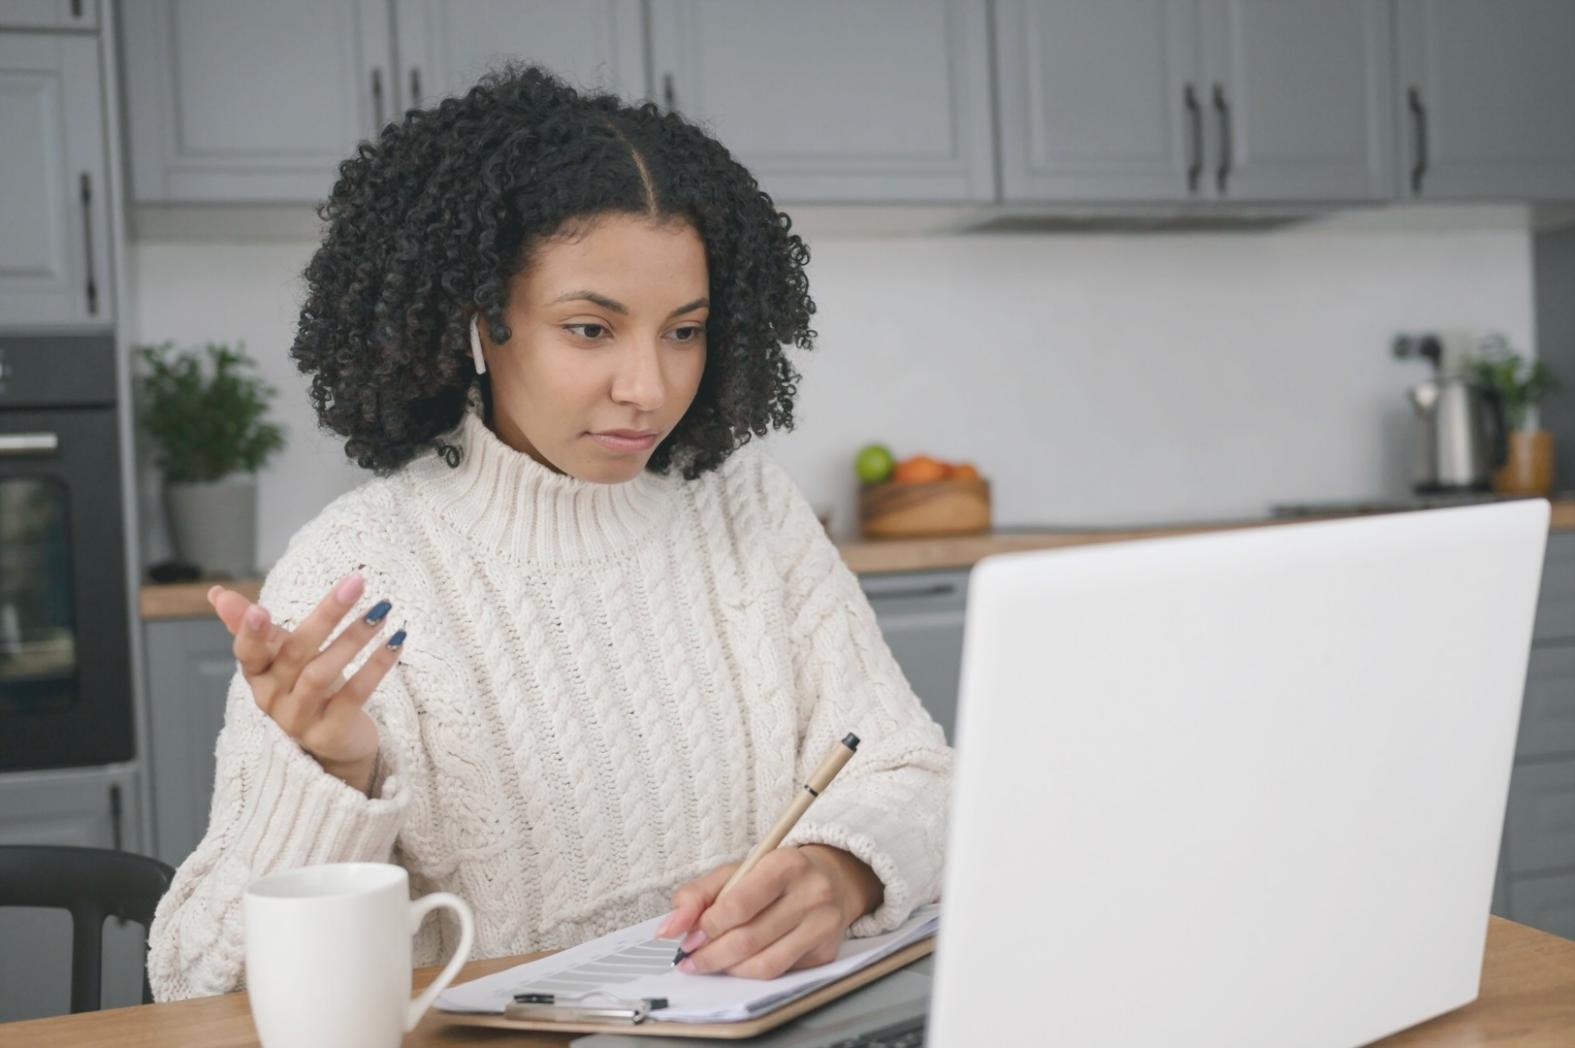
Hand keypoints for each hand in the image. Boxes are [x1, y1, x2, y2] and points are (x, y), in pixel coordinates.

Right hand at [209, 574, 403, 793]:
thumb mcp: (277, 656)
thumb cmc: (301, 688)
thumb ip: (250, 626)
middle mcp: (272, 699)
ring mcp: (299, 719)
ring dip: (354, 638)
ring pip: (323, 673)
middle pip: (296, 653)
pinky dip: (376, 667)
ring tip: (381, 611)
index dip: (251, 634)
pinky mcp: (330, 733)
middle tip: (356, 583)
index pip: (248, 653)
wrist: (330, 744)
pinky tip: (396, 641)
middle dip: (326, 615)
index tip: (258, 609)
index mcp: (257, 675)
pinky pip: (354, 695)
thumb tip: (216, 593)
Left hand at [655, 845, 882, 978]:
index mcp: (785, 864)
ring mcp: (823, 925)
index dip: (707, 927)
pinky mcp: (827, 951)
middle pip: (749, 939)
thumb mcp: (735, 872)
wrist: (829, 878)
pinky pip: (780, 973)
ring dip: (728, 969)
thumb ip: (696, 895)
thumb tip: (668, 929)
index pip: (738, 905)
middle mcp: (812, 893)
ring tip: (711, 963)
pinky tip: (739, 964)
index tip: (688, 939)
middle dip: (711, 955)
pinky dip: (751, 973)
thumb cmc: (773, 876)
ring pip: (764, 964)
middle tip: (690, 960)